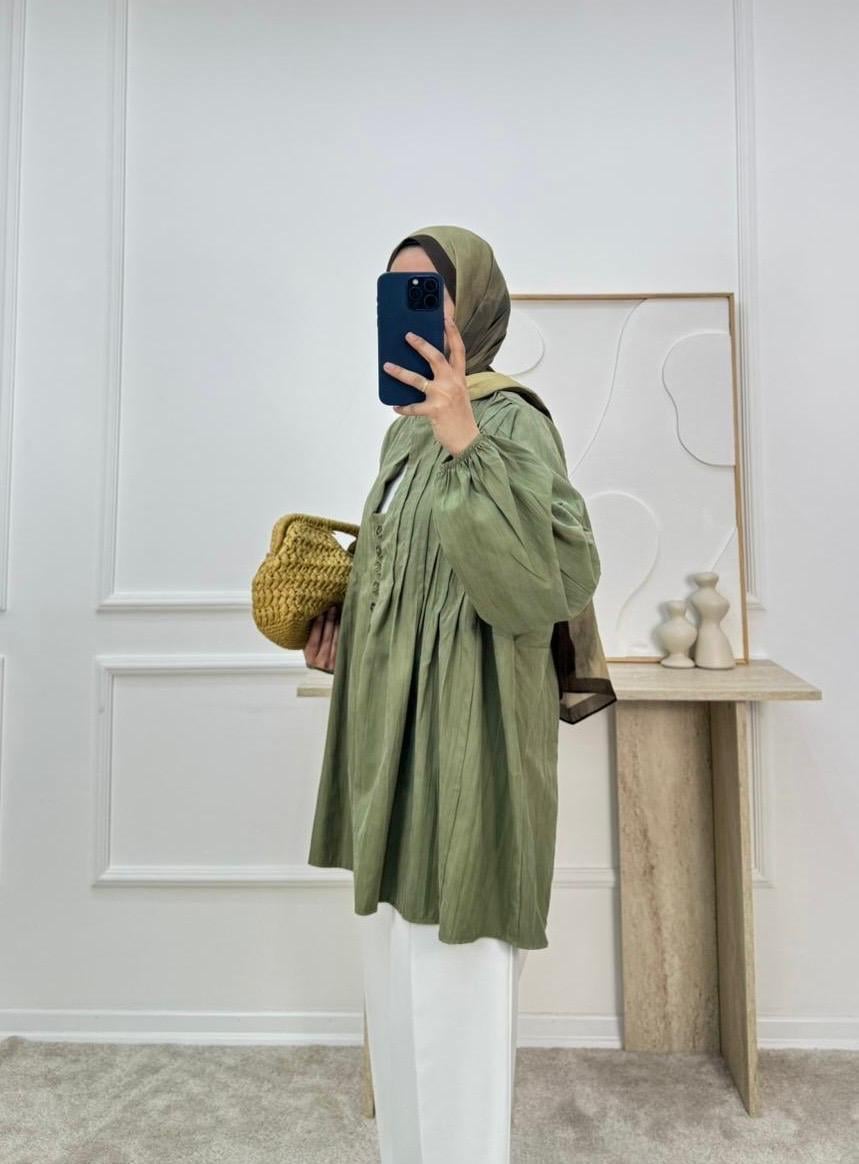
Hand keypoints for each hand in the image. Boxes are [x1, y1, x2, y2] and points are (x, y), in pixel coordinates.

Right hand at [304, 604, 339, 672]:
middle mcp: (322, 662)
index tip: (320, 612)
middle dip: (329, 621)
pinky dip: (344, 632)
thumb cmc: (317, 661)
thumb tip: (313, 617)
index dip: (317, 625)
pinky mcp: (343, 662)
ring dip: (337, 624)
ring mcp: (334, 663)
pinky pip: (344, 643)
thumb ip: (309, 640)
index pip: (314, 639)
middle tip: (331, 608)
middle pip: (326, 637)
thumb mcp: (309, 653)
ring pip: (336, 639)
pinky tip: (344, 623)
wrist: (329, 677)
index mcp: (310, 659)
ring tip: (338, 612)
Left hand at [383, 312, 480, 457]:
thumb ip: (447, 379)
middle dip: (421, 345)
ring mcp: (443, 396)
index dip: (453, 333)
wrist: (467, 439)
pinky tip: (395, 406)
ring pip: (418, 380)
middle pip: (436, 357)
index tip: (446, 318)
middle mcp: (452, 383)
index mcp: (460, 377)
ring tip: (387, 367)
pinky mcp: (434, 411)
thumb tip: (424, 369)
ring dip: (400, 372)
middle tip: (408, 335)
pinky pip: (413, 407)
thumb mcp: (458, 392)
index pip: (458, 350)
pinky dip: (403, 407)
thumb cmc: (460, 415)